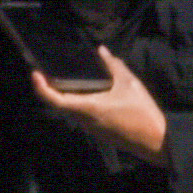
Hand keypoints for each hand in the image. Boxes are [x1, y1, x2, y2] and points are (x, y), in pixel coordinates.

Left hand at [34, 52, 170, 159]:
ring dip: (65, 97)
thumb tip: (101, 51)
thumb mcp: (131, 84)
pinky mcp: (98, 133)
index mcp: (88, 107)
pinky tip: (88, 94)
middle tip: (48, 73)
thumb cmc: (143, 113)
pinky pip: (80, 116)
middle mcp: (84, 119)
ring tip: (68, 81)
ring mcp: (90, 128)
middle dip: (51, 89)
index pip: (54, 99)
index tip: (36, 73)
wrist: (157, 142)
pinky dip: (77, 104)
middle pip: (58, 104)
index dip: (40, 86)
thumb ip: (114, 66)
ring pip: (69, 111)